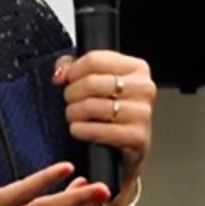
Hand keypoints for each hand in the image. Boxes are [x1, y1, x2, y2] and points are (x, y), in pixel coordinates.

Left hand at [52, 50, 156, 185]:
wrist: (127, 144)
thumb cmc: (110, 107)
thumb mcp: (94, 78)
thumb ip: (71, 66)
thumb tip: (60, 74)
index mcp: (136, 67)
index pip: (94, 60)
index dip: (73, 71)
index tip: (67, 80)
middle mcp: (144, 88)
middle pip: (91, 83)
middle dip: (71, 93)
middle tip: (70, 101)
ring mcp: (143, 113)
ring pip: (92, 106)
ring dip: (74, 113)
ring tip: (74, 115)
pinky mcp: (137, 137)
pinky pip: (98, 130)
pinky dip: (81, 130)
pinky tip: (78, 129)